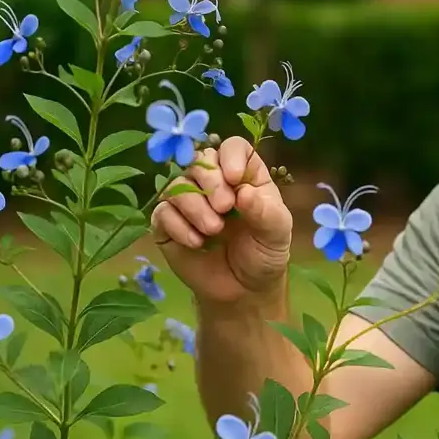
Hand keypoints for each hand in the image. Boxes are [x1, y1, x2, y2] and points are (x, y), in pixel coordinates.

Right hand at [150, 137, 292, 306]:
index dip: (231, 156)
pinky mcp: (168, 224)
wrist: (243, 291)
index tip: (235, 178)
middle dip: (211, 182)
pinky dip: (178, 225)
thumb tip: (244, 192)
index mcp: (245, 176)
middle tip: (225, 208)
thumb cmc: (264, 254)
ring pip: (177, 184)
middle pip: (200, 160)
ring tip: (214, 231)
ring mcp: (189, 202)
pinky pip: (162, 211)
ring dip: (194, 206)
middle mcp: (214, 183)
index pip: (233, 148)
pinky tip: (196, 242)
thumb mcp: (276, 234)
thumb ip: (266, 212)